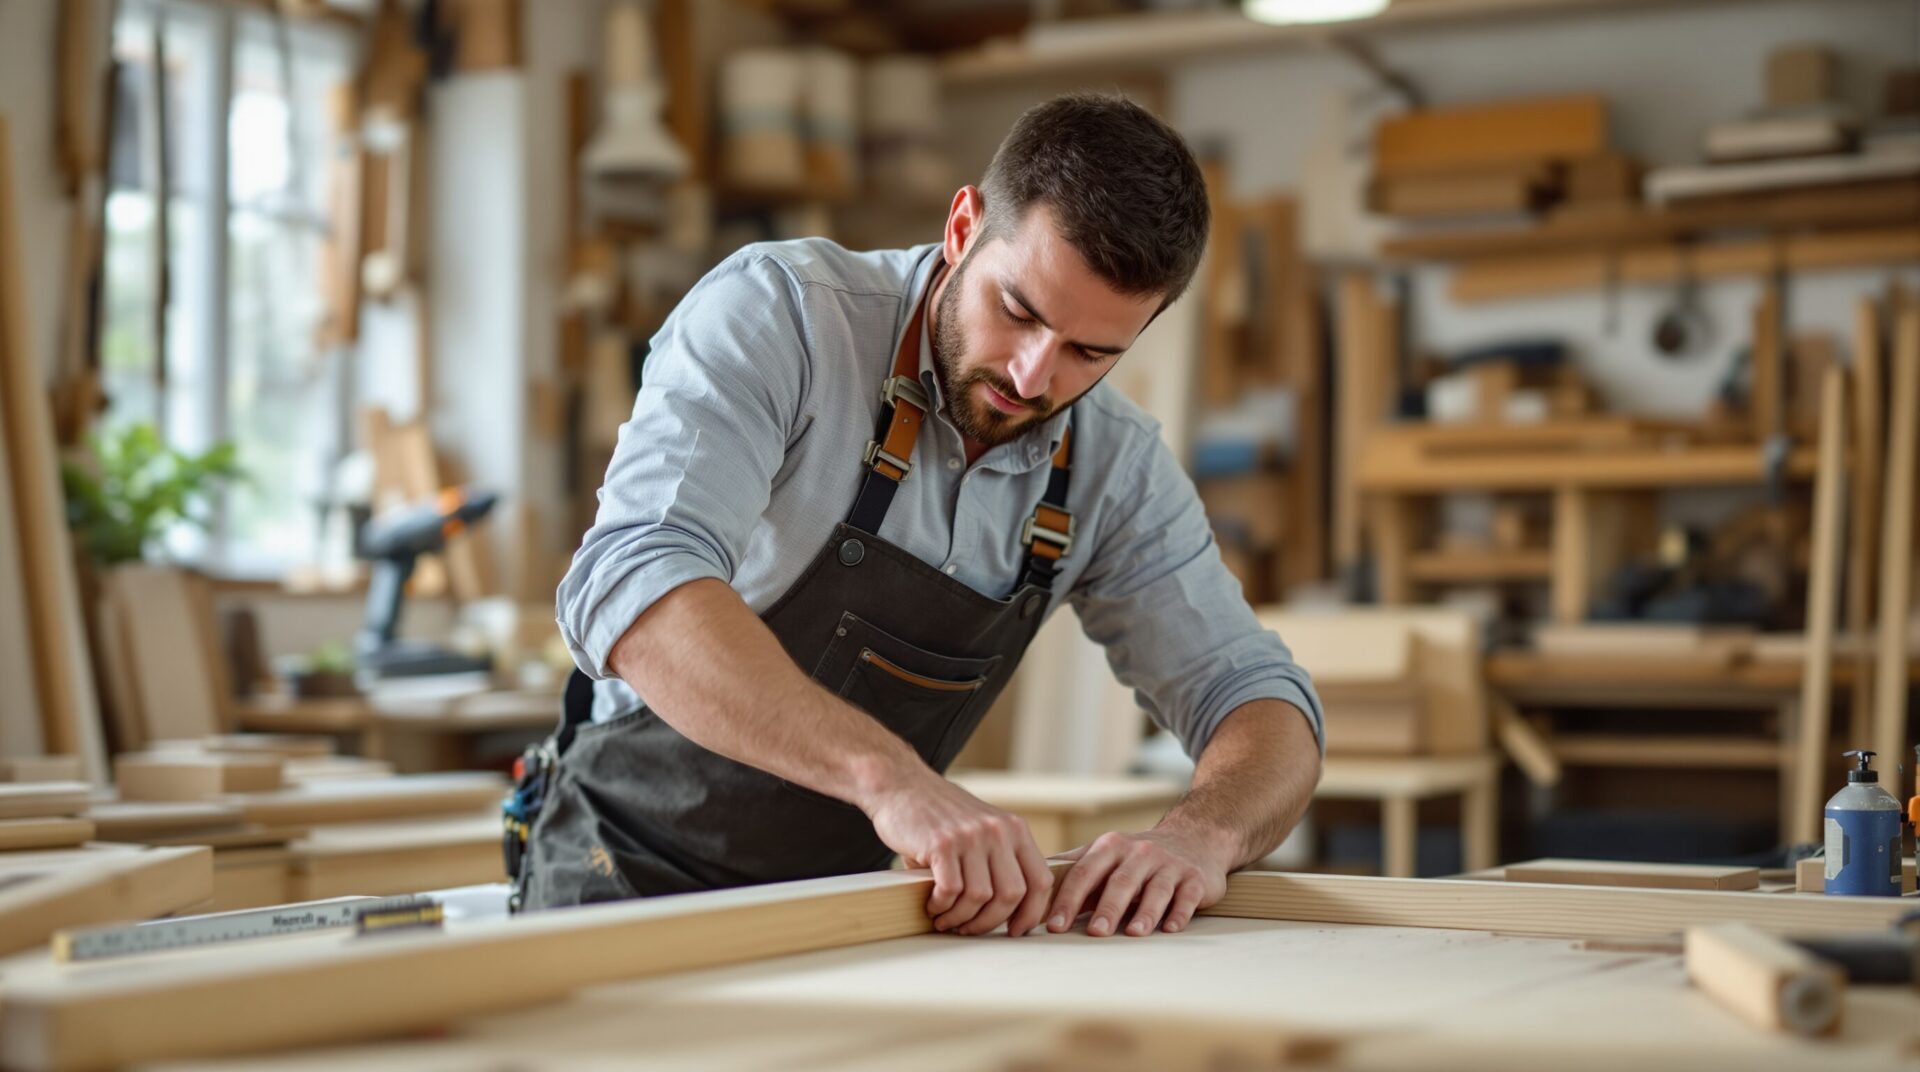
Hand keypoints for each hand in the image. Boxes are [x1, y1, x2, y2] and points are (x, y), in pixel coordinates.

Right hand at [865, 773, 1053, 936]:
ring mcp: (970, 836)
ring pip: (980, 897)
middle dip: (990, 922)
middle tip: (970, 929)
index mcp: (1015, 829)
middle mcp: (998, 831)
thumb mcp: (984, 828)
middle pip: (1012, 895)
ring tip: (946, 920)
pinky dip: (941, 907)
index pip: (1041, 880)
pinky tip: (933, 905)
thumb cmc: (941, 816)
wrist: (902, 786)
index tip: (1016, 931)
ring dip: (961, 918)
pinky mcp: (942, 844)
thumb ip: (1000, 859)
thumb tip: (1011, 912)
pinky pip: (951, 891)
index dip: (1031, 913)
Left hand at [1045, 828, 1230, 937]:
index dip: (1068, 899)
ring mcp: (1169, 864)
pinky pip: (1187, 895)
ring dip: (1145, 912)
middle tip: (1095, 932)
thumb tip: (1030, 885)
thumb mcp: (1106, 853)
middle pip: (1120, 881)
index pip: (1084, 872)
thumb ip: (1073, 867)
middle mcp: (1140, 852)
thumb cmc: (1138, 857)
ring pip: (1156, 889)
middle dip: (1107, 908)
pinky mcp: (1195, 878)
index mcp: (1111, 847)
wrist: (1194, 838)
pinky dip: (1180, 912)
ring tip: (1134, 933)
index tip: (1054, 925)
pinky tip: (1171, 928)